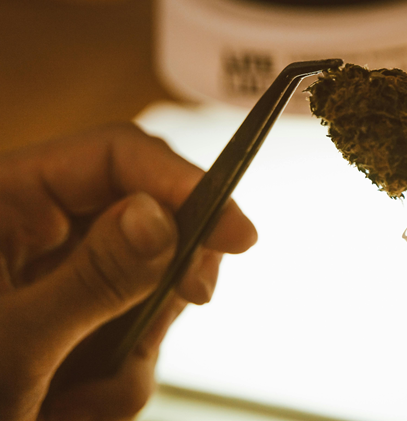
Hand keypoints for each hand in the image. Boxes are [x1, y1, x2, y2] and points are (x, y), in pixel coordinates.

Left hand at [0, 124, 256, 420]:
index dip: (182, 183)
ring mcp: (60, 280)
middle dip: (170, 273)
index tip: (237, 233)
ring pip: (147, 288)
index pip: (113, 157)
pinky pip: (133, 336)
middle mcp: (35, 232)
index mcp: (3, 204)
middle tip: (194, 298)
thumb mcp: (14, 345)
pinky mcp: (74, 325)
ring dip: (133, 351)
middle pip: (146, 217)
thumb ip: (92, 276)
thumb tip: (162, 216)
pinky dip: (118, 381)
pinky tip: (74, 409)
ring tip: (79, 404)